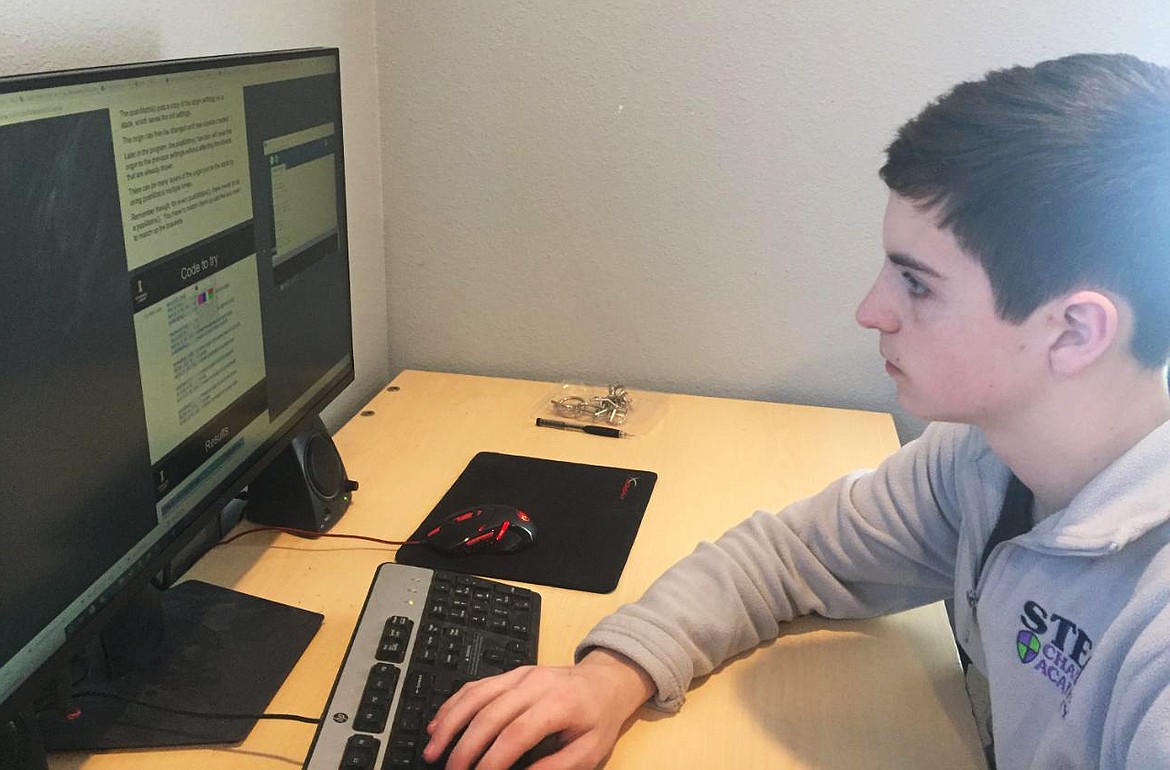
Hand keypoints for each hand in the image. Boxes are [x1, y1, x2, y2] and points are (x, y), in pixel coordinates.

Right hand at [423, 649, 654, 769]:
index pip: (516, 734)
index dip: (492, 759)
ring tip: (432, 748)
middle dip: (464, 746)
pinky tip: (439, 723)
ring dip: (449, 723)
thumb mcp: (590, 750)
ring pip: (475, 695)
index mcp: (558, 705)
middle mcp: (534, 685)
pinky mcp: (510, 673)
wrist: (605, 681)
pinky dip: (453, 704)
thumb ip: (557, 767)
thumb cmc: (598, 718)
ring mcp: (519, 675)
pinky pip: (476, 685)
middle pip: (489, 714)